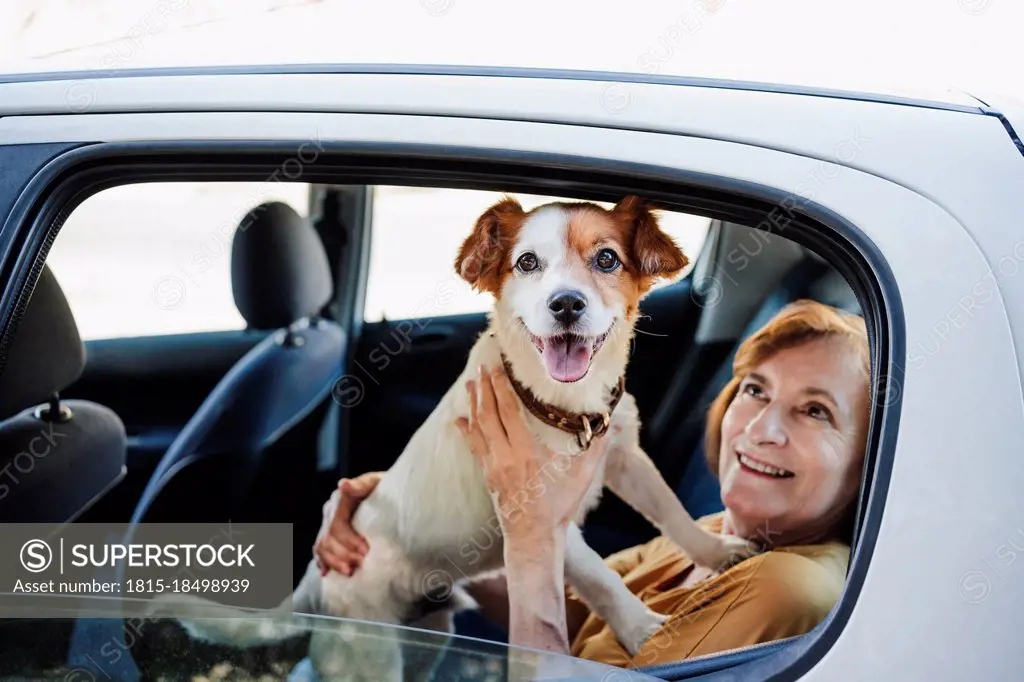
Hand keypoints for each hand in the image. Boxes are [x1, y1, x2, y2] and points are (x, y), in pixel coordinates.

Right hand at [313, 471, 382, 575]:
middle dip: (344, 554)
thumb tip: (342, 484)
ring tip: (350, 572)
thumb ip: (361, 484)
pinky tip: (328, 573)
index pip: (337, 524)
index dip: (349, 540)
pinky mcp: (330, 533)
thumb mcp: (377, 482)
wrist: (389, 492)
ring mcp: (328, 523)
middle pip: (329, 538)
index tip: (365, 551)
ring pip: (322, 547)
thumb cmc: (386, 487)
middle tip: (362, 563)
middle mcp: (330, 511)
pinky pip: (320, 550)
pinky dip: (324, 562)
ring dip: (334, 562)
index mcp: (340, 499)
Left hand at [455, 365, 607, 539]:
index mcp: (526, 452)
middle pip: (488, 415)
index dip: (501, 388)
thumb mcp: (582, 476)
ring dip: (473, 404)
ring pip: (477, 428)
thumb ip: (596, 448)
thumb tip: (614, 425)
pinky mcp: (487, 476)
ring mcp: (492, 467)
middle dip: (484, 389)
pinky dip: (465, 431)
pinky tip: (459, 420)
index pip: (508, 412)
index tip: (496, 370)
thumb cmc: (559, 507)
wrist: (534, 536)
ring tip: (469, 384)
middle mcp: (504, 456)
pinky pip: (473, 447)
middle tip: (481, 368)